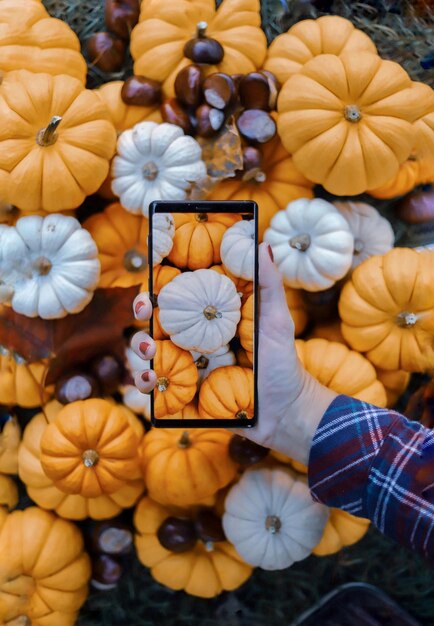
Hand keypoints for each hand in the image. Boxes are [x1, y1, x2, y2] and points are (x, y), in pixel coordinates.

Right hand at [130, 243, 336, 464]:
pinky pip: (155, 388)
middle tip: (144, 310)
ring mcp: (185, 367)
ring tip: (148, 351)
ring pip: (148, 351)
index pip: (179, 294)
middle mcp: (193, 339)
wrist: (285, 412)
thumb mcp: (276, 321)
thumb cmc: (282, 363)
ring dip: (138, 347)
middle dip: (141, 309)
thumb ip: (269, 283)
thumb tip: (262, 243)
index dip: (161, 282)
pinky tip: (151, 380)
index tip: (154, 274)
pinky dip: (144, 383)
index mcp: (210, 317)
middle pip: (156, 319)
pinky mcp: (181, 395)